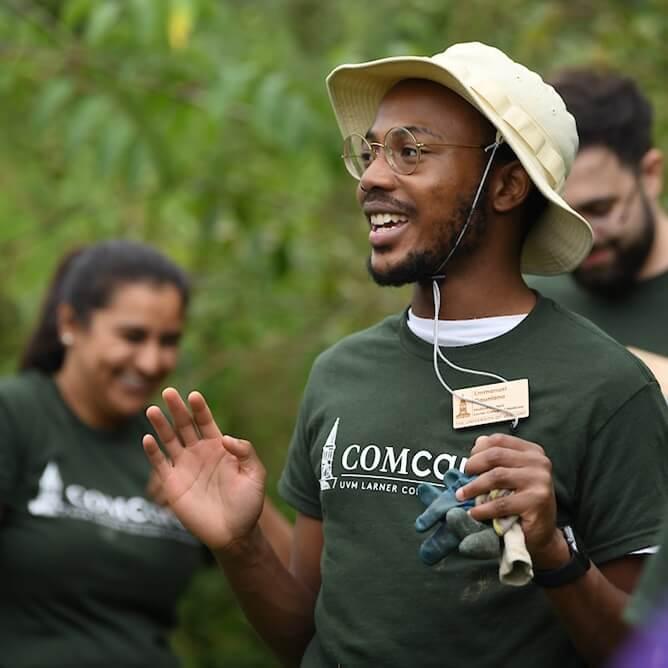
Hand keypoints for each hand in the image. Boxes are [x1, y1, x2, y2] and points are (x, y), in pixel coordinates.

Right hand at [143, 387, 265, 550]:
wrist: (234, 534)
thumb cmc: (248, 504)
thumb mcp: (255, 475)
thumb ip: (246, 452)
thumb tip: (225, 438)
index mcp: (218, 447)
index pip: (205, 421)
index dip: (200, 408)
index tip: (194, 396)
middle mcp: (198, 452)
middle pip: (184, 425)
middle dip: (177, 409)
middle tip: (168, 392)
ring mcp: (184, 466)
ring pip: (169, 440)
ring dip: (160, 424)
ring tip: (153, 410)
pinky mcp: (172, 484)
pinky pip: (159, 463)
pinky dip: (152, 451)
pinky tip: (147, 438)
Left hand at [456, 434, 567, 565]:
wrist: (542, 534)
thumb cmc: (522, 502)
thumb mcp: (511, 475)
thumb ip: (497, 458)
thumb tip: (478, 441)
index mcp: (532, 452)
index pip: (499, 440)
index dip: (478, 449)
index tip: (469, 463)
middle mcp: (539, 462)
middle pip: (495, 455)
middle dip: (473, 465)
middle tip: (464, 478)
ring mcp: (540, 480)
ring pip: (496, 476)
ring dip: (473, 487)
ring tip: (462, 496)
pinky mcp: (537, 501)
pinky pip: (501, 503)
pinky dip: (483, 509)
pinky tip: (474, 513)